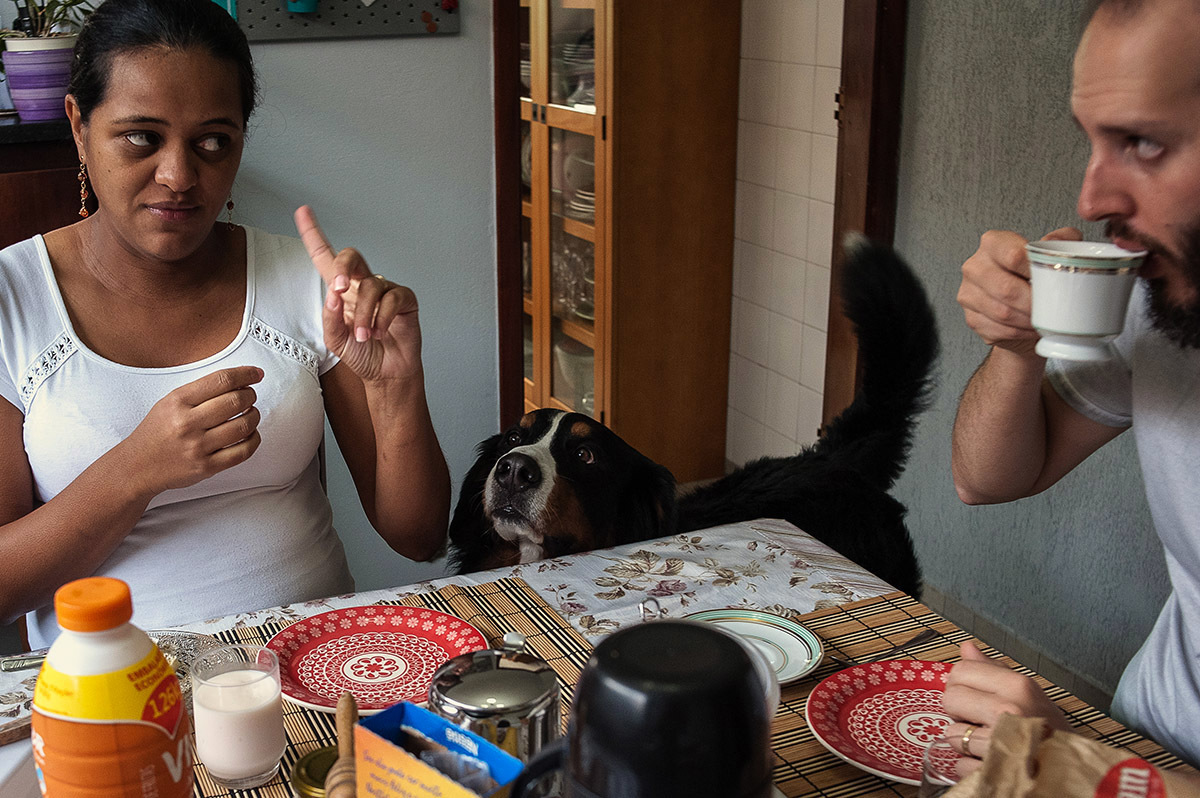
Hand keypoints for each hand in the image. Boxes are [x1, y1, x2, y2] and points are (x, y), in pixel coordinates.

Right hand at [122, 366, 263, 493]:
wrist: (137, 466)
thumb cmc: (156, 432)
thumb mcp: (169, 403)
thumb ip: (200, 391)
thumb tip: (239, 380)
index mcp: (178, 402)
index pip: (221, 380)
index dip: (245, 374)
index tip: (256, 374)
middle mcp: (187, 423)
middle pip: (236, 401)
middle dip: (250, 395)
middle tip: (250, 395)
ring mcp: (197, 446)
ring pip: (244, 426)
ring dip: (254, 416)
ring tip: (250, 413)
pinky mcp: (206, 467)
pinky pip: (243, 451)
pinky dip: (254, 440)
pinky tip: (251, 434)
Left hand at [294, 205, 422, 383]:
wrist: (386, 373)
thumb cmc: (362, 354)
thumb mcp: (336, 340)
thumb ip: (330, 318)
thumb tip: (334, 293)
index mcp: (342, 291)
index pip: (326, 257)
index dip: (313, 234)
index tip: (302, 211)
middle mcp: (362, 285)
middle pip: (351, 256)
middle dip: (343, 268)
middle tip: (340, 289)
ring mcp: (385, 290)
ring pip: (371, 286)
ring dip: (365, 314)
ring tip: (366, 336)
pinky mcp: (404, 299)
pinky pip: (393, 297)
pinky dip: (383, 317)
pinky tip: (380, 332)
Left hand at [941, 642, 1070, 775]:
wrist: (1076, 771)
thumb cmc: (1051, 732)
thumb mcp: (1029, 693)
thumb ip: (994, 670)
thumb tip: (967, 648)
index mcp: (1018, 686)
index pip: (960, 671)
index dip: (960, 685)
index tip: (971, 696)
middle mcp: (1010, 710)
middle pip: (950, 699)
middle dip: (958, 712)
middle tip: (978, 721)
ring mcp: (1004, 741)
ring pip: (953, 734)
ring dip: (965, 743)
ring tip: (988, 743)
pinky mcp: (997, 771)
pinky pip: (961, 765)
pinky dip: (969, 768)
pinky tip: (988, 762)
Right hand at [958, 227, 1081, 355]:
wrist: (1018, 301)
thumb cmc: (1034, 274)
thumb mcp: (1053, 250)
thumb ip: (1062, 240)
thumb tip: (1053, 244)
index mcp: (992, 243)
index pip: (1013, 256)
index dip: (1037, 271)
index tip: (1054, 282)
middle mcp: (975, 267)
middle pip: (1006, 289)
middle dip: (1034, 303)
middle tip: (1053, 308)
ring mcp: (968, 294)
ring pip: (1002, 312)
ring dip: (1028, 320)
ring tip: (1045, 320)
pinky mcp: (971, 318)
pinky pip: (998, 329)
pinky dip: (1020, 332)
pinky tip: (1032, 328)